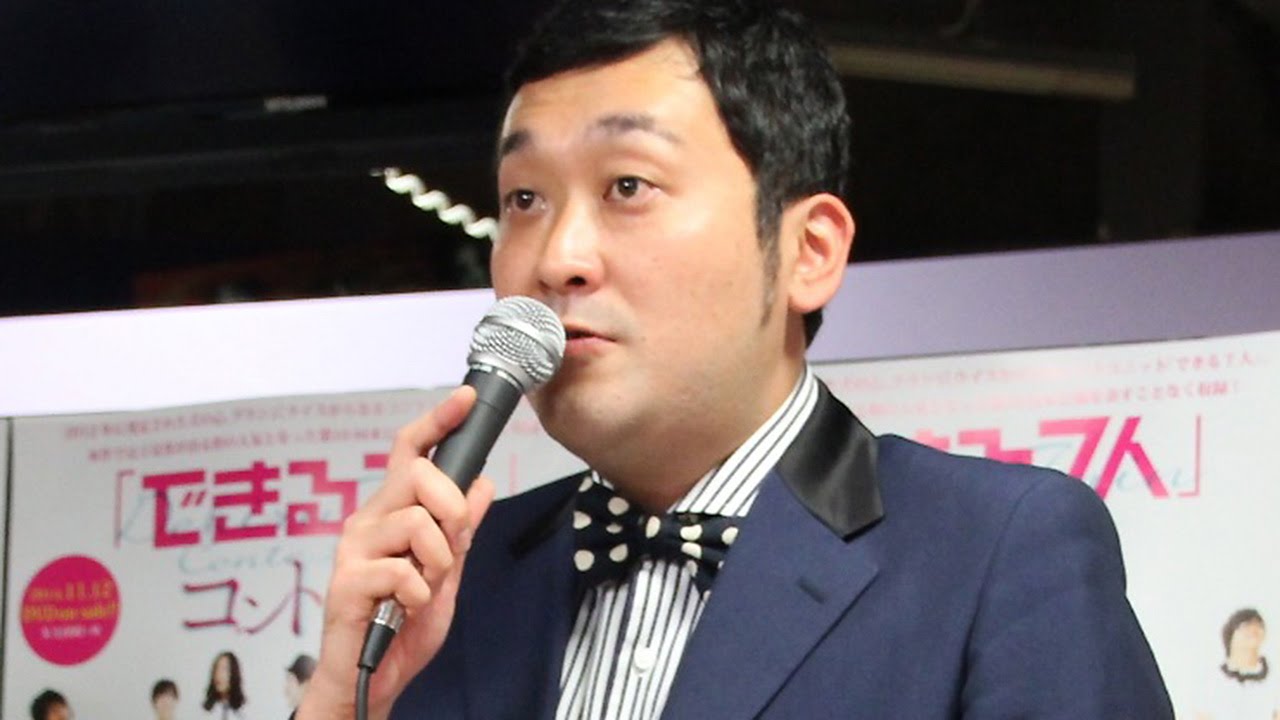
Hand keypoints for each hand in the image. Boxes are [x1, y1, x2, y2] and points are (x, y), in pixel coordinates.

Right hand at [297, 386, 495, 719]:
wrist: (373, 677)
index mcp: (391, 512)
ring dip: (436, 563)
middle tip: (451, 547)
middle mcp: (368, 520)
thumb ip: (461, 531)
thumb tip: (483, 484)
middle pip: (419, 475)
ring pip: (416, 522)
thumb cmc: (403, 623)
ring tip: (423, 588)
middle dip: (452, 508)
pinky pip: (403, 571)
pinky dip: (418, 595)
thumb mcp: (447, 572)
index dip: (437, 421)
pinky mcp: (346, 580)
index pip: (411, 452)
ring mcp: (354, 548)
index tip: (465, 398)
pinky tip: (404, 609)